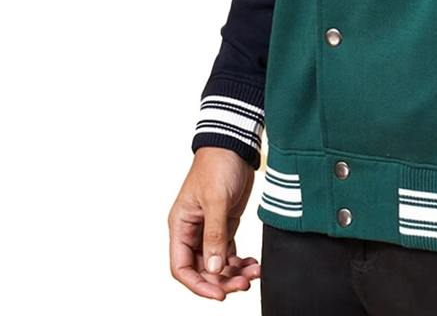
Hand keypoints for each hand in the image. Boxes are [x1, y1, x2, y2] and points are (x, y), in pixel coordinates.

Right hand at [168, 148, 260, 299]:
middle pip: (202, 269)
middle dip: (221, 280)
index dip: (198, 285)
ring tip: (254, 273)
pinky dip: (240, 261)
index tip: (219, 294)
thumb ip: (214, 234)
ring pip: (217, 262)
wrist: (235, 144)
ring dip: (234, 272)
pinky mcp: (226, 223)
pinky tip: (253, 264)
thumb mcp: (216, 200)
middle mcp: (192, 230)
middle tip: (244, 284)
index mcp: (181, 225)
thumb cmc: (218, 165)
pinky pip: (229, 251)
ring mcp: (209, 228)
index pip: (182, 267)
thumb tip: (212, 269)